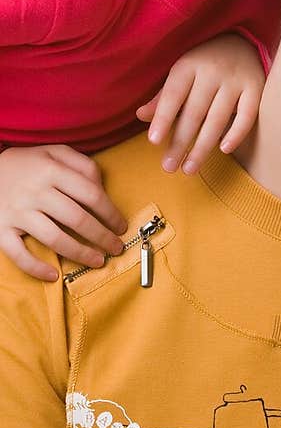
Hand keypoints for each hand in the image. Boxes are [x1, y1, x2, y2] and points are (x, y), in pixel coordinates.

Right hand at [0, 146, 126, 281]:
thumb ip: (82, 165)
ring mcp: (18, 212)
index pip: (91, 195)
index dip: (111, 213)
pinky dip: (36, 268)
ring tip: (98, 261)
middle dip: (102, 237)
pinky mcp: (1, 229)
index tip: (121, 226)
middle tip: (117, 248)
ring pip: (54, 238)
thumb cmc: (27, 163)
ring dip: (80, 254)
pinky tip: (54, 275)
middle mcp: (36, 192)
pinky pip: (18, 253)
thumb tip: (102, 189)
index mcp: (52, 170)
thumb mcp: (55, 152)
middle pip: (77, 219)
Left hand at [136, 33, 264, 173]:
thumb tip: (141, 116)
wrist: (242, 41)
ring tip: (189, 169)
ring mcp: (236, 79)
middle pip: (194, 112)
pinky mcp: (256, 87)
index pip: (173, 94)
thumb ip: (163, 96)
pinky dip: (236, 133)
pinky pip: (248, 115)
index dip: (163, 118)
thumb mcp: (181, 72)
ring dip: (203, 147)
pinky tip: (224, 150)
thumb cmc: (204, 63)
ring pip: (218, 118)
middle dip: (180, 142)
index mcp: (189, 64)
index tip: (153, 142)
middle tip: (169, 167)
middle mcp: (213, 70)